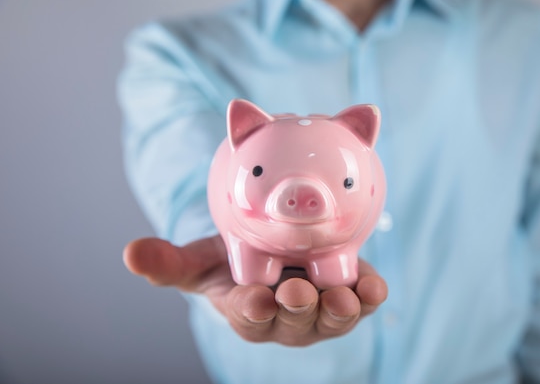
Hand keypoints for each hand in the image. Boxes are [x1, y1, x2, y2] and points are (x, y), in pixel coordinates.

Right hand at [123, 235, 387, 345]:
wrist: (271, 258)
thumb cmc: (232, 264)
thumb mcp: (199, 262)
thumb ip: (168, 262)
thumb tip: (130, 253)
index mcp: (249, 312)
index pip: (250, 316)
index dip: (253, 311)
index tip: (256, 300)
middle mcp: (286, 320)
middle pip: (294, 322)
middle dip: (296, 311)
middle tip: (296, 294)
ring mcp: (320, 312)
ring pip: (332, 318)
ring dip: (339, 310)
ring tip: (342, 297)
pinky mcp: (349, 295)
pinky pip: (363, 301)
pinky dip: (369, 296)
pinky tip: (374, 287)